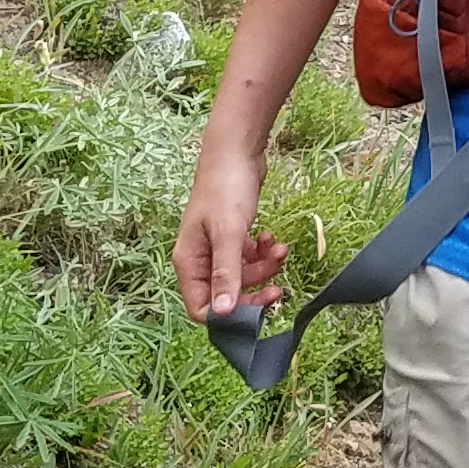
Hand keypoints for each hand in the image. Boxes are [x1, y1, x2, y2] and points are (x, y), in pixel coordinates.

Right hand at [172, 138, 286, 320]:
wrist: (236, 152)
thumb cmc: (226, 189)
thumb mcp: (228, 233)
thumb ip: (226, 273)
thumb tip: (221, 314)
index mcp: (189, 263)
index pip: (202, 309)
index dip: (230, 315)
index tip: (258, 308)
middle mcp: (200, 260)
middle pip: (226, 297)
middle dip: (254, 292)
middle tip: (279, 288)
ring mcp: (216, 249)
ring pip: (242, 278)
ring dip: (264, 269)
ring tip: (280, 251)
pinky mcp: (233, 238)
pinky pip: (249, 259)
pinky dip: (264, 254)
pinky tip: (272, 239)